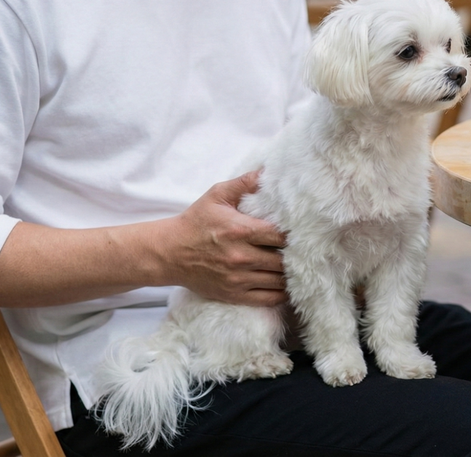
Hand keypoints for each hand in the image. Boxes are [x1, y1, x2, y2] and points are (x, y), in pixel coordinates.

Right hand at [159, 171, 287, 306]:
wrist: (168, 253)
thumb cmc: (195, 222)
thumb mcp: (217, 196)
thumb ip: (244, 183)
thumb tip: (267, 170)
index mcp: (240, 231)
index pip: (280, 235)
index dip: (294, 234)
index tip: (300, 232)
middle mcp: (241, 257)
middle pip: (283, 260)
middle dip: (294, 255)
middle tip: (303, 250)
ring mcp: (238, 278)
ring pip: (279, 281)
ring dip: (290, 274)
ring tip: (296, 266)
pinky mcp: (234, 294)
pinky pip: (269, 299)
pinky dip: (281, 293)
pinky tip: (286, 284)